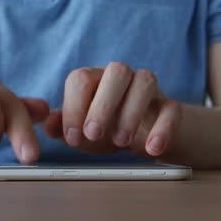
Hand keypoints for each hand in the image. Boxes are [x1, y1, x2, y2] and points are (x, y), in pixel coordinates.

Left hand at [42, 63, 182, 157]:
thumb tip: (47, 124)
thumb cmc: (104, 129)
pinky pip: (173, 109)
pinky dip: (164, 129)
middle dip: (103, 103)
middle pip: (117, 70)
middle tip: (93, 134)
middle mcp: (121, 78)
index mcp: (94, 79)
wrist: (142, 137)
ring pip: (146, 80)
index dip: (74, 106)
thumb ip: (62, 127)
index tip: (72, 136)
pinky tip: (151, 150)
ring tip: (120, 142)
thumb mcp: (80, 131)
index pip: (81, 78)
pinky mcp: (170, 107)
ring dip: (132, 111)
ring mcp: (147, 90)